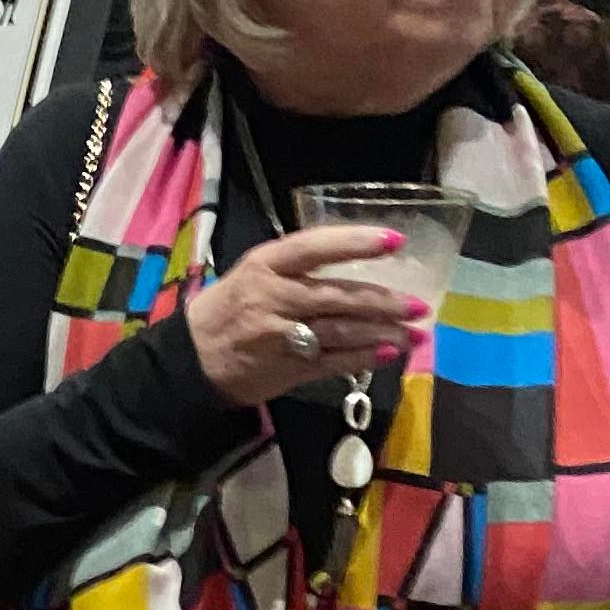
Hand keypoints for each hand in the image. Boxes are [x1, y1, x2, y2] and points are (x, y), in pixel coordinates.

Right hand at [184, 224, 424, 406]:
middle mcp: (274, 297)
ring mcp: (280, 336)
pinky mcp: (286, 369)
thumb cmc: (226, 310)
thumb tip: (355, 258)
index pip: (316, 247)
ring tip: (414, 331)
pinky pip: (333, 362)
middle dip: (383, 301)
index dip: (357, 243)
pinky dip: (363, 358)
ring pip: (341, 331)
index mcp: (265, 265)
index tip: (396, 241)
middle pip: (338, 296)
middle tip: (418, 304)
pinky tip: (388, 353)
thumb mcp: (252, 274)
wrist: (191, 362)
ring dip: (383, 332)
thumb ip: (297, 267)